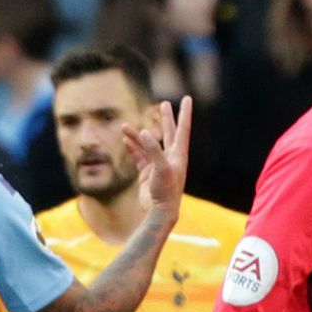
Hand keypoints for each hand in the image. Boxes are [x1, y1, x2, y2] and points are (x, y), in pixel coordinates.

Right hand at [120, 96, 192, 214]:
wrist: (159, 212)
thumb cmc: (166, 191)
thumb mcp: (161, 168)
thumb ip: (153, 150)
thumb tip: (144, 132)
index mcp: (178, 155)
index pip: (183, 129)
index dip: (184, 113)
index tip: (187, 99)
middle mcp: (170, 158)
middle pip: (169, 133)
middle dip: (166, 118)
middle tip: (164, 104)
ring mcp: (158, 165)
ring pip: (147, 145)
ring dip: (136, 136)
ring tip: (124, 126)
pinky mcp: (148, 174)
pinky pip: (139, 157)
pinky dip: (133, 148)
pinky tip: (125, 140)